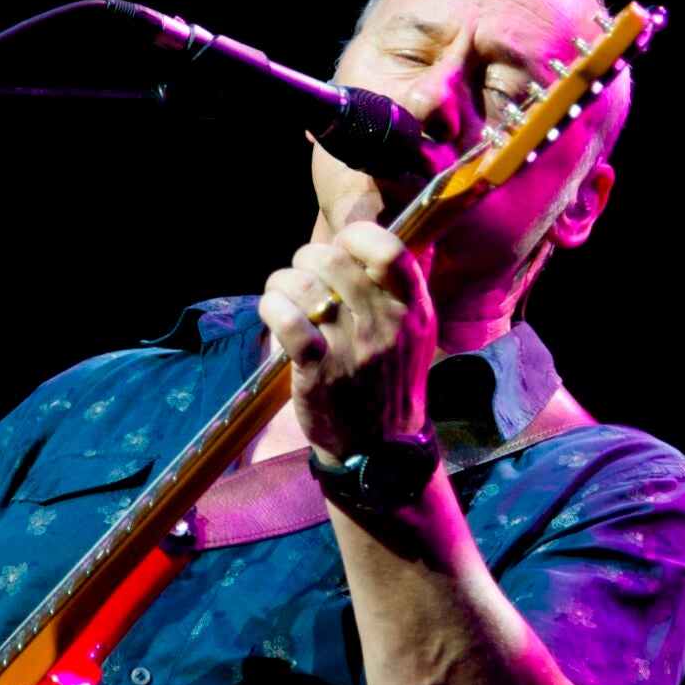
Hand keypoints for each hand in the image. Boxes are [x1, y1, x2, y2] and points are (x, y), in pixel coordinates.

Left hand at [258, 222, 434, 464]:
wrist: (380, 447)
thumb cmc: (389, 380)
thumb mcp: (413, 332)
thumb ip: (395, 289)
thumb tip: (359, 241)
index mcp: (412, 308)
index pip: (388, 249)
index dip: (355, 236)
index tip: (341, 248)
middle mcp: (385, 324)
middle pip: (334, 259)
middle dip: (306, 258)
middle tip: (302, 275)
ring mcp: (352, 347)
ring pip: (305, 285)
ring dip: (282, 282)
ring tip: (282, 294)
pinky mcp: (319, 370)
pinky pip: (288, 320)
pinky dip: (272, 308)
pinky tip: (273, 313)